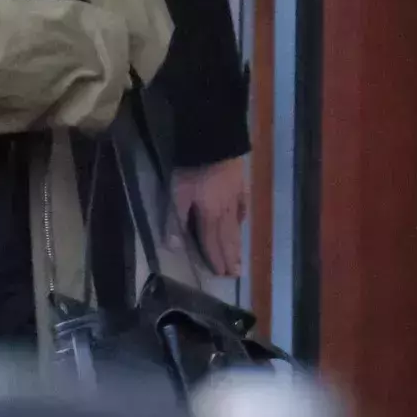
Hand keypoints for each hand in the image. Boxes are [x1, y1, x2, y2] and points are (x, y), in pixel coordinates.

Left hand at [170, 157, 248, 278]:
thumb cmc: (193, 169)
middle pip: (226, 238)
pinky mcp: (240, 183)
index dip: (215, 259)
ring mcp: (235, 197)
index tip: (222, 274)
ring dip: (237, 245)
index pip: (211, 242)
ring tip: (241, 259)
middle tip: (236, 274)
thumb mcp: (177, 194)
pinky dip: (242, 217)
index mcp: (209, 216)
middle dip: (229, 257)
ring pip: (236, 226)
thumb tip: (173, 247)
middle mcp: (225, 211)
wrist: (215, 141)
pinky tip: (243, 223)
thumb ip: (175, 220)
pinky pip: (243, 205)